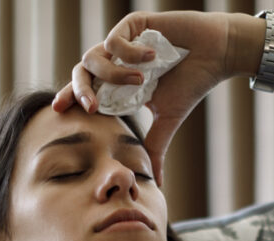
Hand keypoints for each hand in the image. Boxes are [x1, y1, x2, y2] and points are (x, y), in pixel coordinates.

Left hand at [53, 11, 241, 185]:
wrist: (216, 54)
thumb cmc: (192, 83)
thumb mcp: (167, 119)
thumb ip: (154, 146)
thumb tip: (157, 183)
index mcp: (118, 82)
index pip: (86, 90)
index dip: (70, 98)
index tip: (57, 111)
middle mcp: (116, 60)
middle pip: (80, 72)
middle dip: (80, 91)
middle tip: (90, 108)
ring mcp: (123, 41)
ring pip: (93, 56)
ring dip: (113, 74)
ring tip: (141, 81)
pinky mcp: (133, 24)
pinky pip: (114, 41)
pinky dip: (130, 54)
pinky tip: (153, 57)